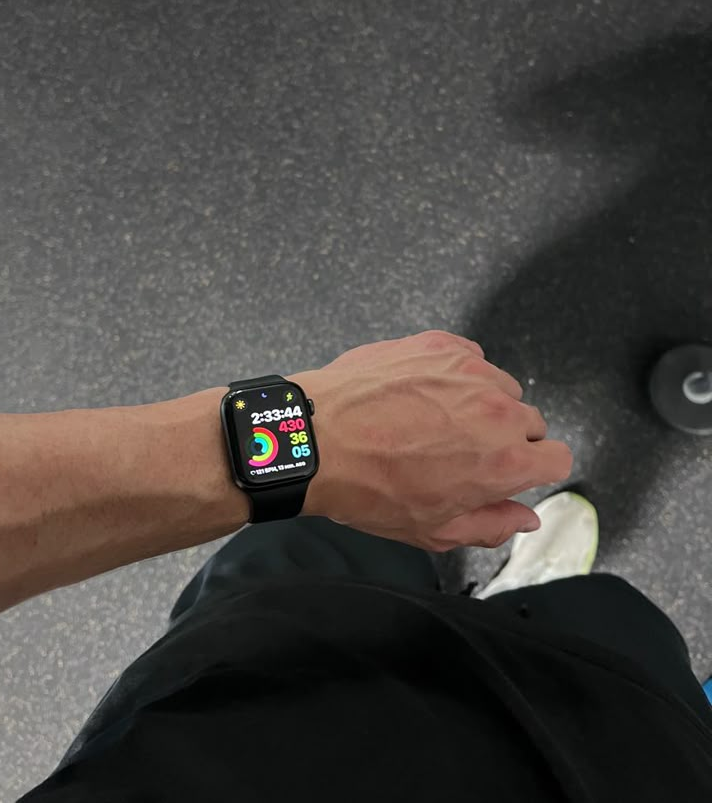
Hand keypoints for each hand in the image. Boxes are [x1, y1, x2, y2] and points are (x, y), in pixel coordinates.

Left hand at [295, 330, 571, 551]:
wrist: (315, 439)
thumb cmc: (368, 488)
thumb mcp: (434, 529)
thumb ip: (492, 524)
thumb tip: (526, 518)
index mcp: (505, 461)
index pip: (559, 458)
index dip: (536, 469)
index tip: (511, 472)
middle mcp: (498, 410)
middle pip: (531, 422)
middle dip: (506, 439)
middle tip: (460, 452)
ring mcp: (469, 371)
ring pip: (501, 387)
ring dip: (481, 403)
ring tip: (434, 420)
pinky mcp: (441, 344)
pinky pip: (470, 357)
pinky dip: (456, 373)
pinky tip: (421, 392)